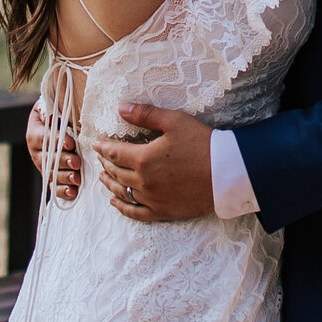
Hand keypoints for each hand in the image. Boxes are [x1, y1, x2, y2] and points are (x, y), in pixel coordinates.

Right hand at [25, 99, 81, 201]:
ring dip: (64, 177)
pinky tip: (73, 192)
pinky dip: (63, 191)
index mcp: (34, 133)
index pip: (42, 138)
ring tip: (77, 178)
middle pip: (47, 159)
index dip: (56, 141)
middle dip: (63, 161)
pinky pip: (54, 187)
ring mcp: (43, 166)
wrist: (56, 125)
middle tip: (76, 162)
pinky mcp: (51, 177)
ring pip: (51, 174)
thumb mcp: (51, 107)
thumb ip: (50, 110)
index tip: (71, 143)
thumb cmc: (57, 114)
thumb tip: (50, 118)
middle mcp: (36, 152)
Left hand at [97, 104, 214, 222]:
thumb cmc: (202, 144)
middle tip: (100, 158)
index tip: (95, 143)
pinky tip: (115, 203)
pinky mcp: (163, 211)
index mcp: (143, 159)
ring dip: (110, 184)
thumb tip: (121, 108)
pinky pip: (136, 213)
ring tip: (102, 178)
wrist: (226, 173)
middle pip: (116, 172)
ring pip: (122, 193)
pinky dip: (122, 208)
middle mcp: (144, 182)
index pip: (115, 153)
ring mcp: (152, 199)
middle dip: (106, 163)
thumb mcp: (174, 121)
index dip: (103, 148)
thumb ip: (146, 114)